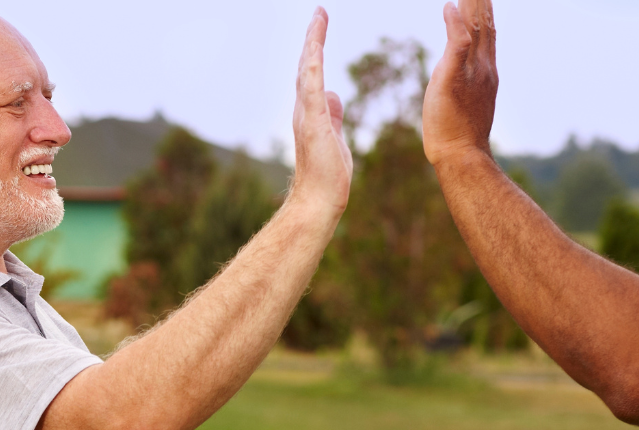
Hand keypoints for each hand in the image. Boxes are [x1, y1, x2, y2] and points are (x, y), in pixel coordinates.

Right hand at [288, 8, 353, 217]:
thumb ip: (333, 116)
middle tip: (319, 13)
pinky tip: (316, 44)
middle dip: (312, 38)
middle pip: (305, 66)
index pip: (313, 76)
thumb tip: (332, 95)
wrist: (318, 201)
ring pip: (307, 70)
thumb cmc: (327, 177)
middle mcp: (303, 110)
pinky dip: (313, 63)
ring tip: (319, 16)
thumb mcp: (335, 138)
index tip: (321, 29)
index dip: (316, 52)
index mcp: (310, 114)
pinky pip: (312, 85)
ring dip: (313, 41)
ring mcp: (306, 114)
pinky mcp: (313, 121)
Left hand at [422, 0, 498, 167]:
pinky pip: (456, 46)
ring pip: (473, 29)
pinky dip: (454, 25)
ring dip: (471, 4)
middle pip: (484, 24)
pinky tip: (449, 7)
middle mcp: (483, 67)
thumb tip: (452, 67)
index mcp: (486, 70)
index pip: (487, 32)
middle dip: (481, 1)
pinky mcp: (452, 79)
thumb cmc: (460, 131)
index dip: (485, 11)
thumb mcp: (465, 97)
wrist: (462, 154)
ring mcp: (470, 72)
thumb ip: (462, 76)